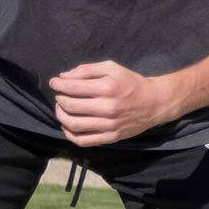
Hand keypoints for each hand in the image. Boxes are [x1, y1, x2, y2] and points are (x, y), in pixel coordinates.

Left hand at [48, 60, 174, 146]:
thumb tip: (64, 77)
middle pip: (70, 105)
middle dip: (59, 98)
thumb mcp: (112, 68)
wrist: (154, 103)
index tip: (54, 82)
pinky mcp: (110, 138)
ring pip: (73, 124)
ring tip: (61, 108)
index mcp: (107, 87)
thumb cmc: (131, 83)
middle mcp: (107, 108)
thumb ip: (87, 70)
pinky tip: (68, 125)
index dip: (58, 84)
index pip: (72, 87)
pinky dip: (69, 133)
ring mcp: (108, 125)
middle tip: (59, 94)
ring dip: (60, 115)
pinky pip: (82, 140)